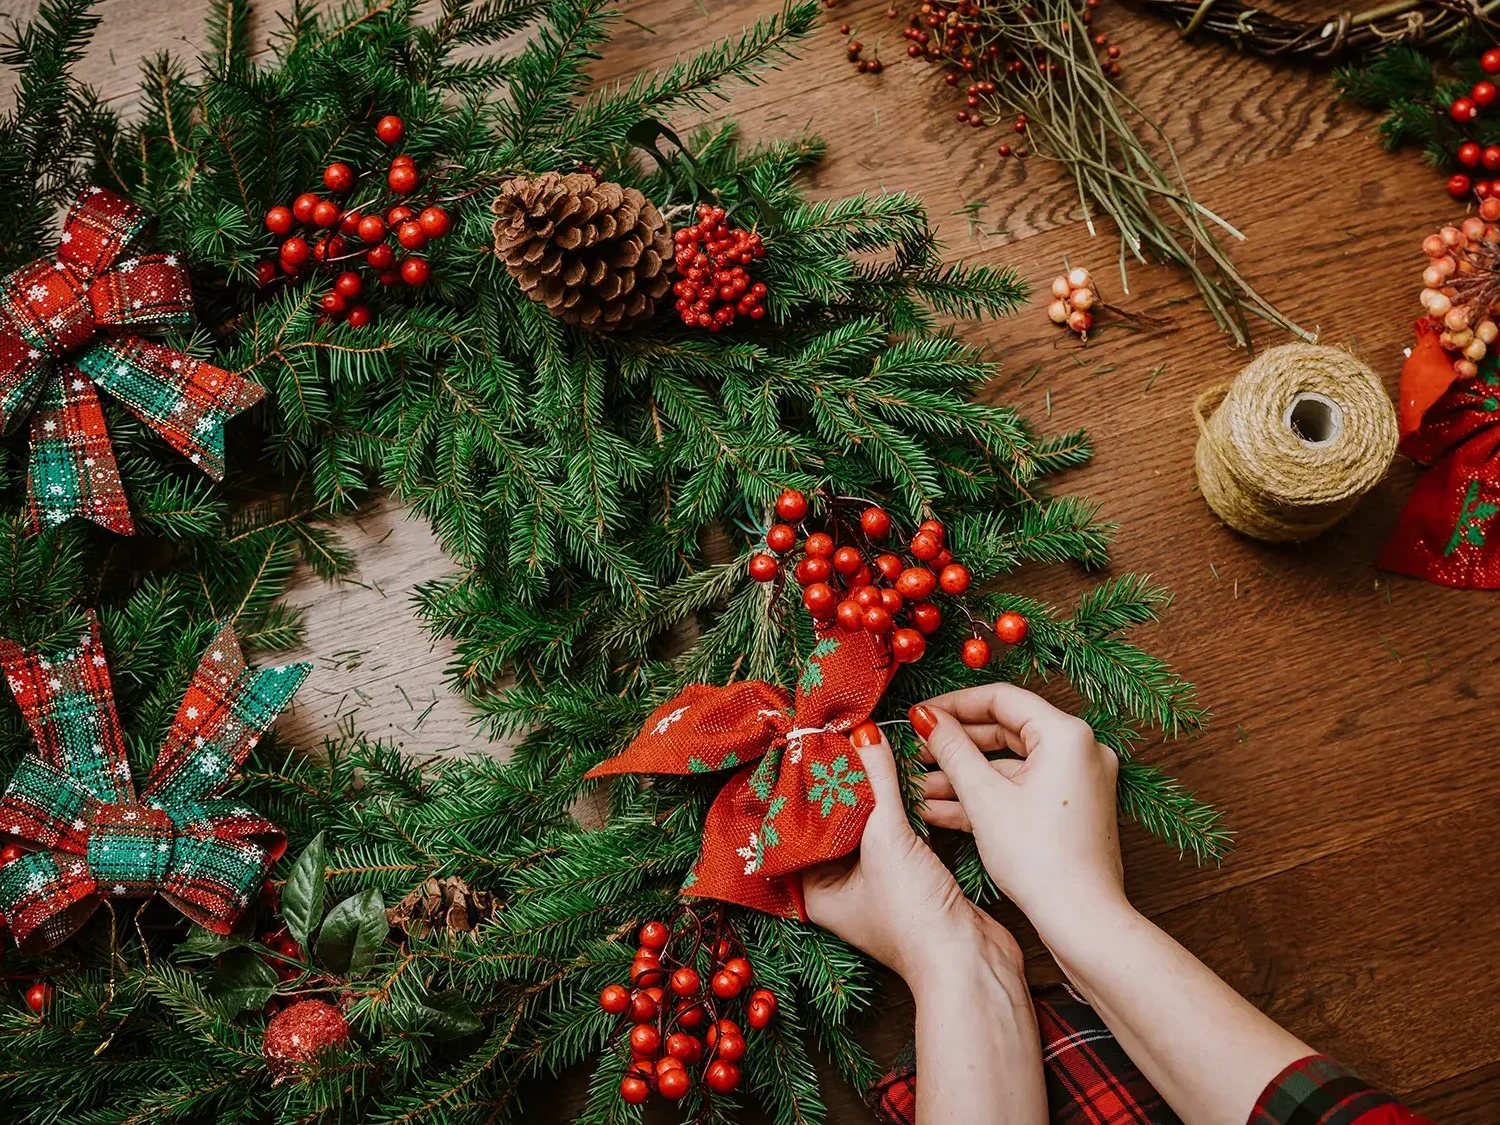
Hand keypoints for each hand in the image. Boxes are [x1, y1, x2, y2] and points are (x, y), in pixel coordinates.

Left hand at [802, 721, 1023, 991]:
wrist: (971, 962)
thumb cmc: (914, 918)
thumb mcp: (886, 839)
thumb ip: (875, 781)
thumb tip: (863, 732)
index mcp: (815, 888)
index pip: (796, 828)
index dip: (802, 787)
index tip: (808, 746)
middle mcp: (839, 887)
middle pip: (832, 822)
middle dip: (839, 783)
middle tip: (838, 737)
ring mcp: (876, 883)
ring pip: (867, 824)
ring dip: (872, 791)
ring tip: (867, 747)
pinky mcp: (910, 878)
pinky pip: (896, 832)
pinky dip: (899, 807)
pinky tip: (901, 776)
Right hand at [909, 684, 1127, 934]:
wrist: (1082, 919)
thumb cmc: (1040, 860)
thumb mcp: (984, 798)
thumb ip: (951, 749)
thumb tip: (926, 717)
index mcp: (1067, 735)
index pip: (1001, 698)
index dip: (953, 704)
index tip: (917, 714)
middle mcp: (1080, 750)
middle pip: (1005, 729)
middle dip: (954, 744)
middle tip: (913, 749)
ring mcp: (1077, 780)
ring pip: (1009, 763)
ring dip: (963, 774)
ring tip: (917, 784)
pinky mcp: (1070, 807)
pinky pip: (1022, 787)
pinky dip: (986, 794)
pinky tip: (940, 808)